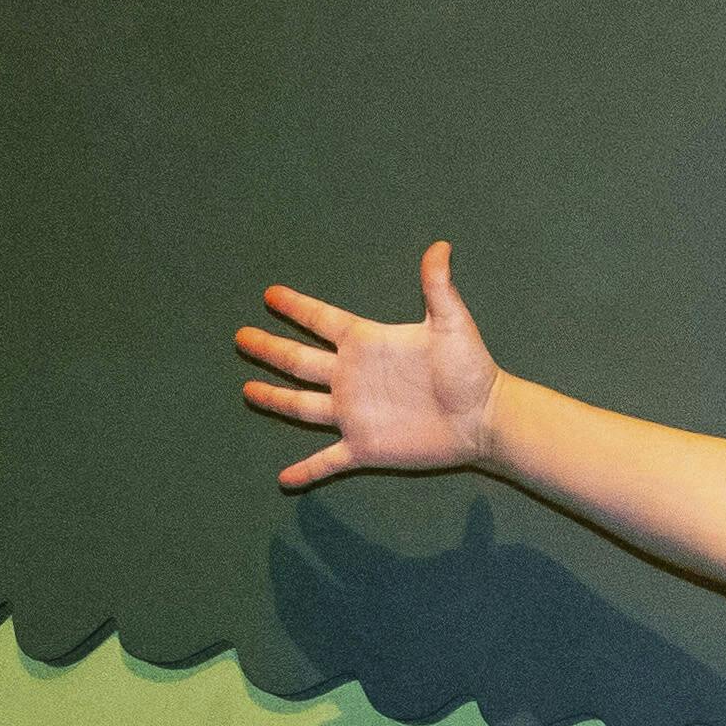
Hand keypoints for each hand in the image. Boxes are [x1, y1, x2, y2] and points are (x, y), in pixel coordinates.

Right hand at [234, 241, 501, 487]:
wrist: (484, 418)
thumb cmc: (472, 369)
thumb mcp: (452, 323)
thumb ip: (438, 286)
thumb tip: (441, 245)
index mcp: (366, 344)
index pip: (322, 320)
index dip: (296, 307)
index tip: (270, 294)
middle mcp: (352, 377)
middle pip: (298, 361)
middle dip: (269, 349)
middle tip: (241, 337)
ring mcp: (355, 414)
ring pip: (302, 406)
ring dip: (274, 399)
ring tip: (248, 391)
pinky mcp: (365, 447)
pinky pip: (327, 461)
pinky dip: (307, 471)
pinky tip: (284, 479)